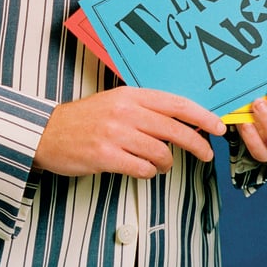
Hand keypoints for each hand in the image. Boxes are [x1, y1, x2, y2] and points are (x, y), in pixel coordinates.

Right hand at [33, 86, 226, 178]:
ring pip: (160, 152)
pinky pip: (141, 169)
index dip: (200, 115)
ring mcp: (115, 134)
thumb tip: (181, 121)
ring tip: (159, 163)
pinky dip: (147, 172)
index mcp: (129, 95)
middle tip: (207, 153)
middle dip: (196, 143)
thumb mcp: (115, 102)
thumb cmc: (85, 119)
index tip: (218, 125)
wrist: (48, 132)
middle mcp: (125, 111)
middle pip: (173, 128)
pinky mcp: (105, 156)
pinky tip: (141, 169)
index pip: (174, 103)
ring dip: (165, 162)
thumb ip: (145, 109)